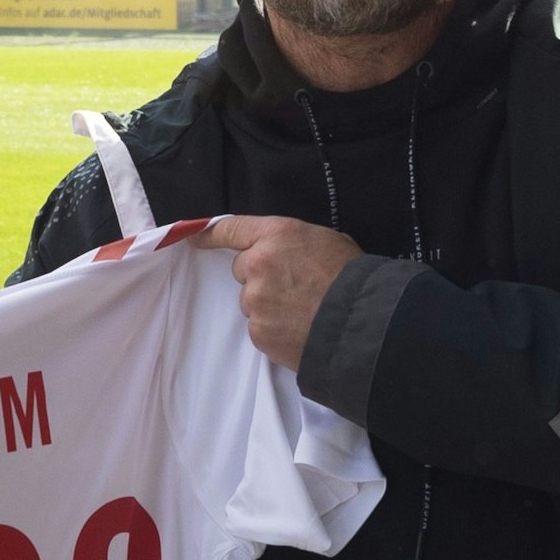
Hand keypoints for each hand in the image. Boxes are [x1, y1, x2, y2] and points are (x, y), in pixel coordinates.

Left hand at [192, 215, 362, 371]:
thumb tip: (282, 253)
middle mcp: (258, 263)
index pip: (232, 228)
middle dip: (261, 277)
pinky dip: (275, 329)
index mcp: (276, 234)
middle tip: (294, 288)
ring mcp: (255, 300)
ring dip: (269, 305)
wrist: (365, 323)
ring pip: (251, 301)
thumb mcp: (326, 241)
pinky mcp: (259, 331)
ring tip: (302, 311)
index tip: (194, 238)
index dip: (211, 234)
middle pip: (243, 269)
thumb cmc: (353, 278)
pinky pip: (260, 328)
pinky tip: (300, 329)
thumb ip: (293, 243)